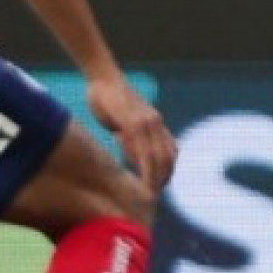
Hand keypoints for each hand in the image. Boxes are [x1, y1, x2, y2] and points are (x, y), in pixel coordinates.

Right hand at [88, 75, 177, 191]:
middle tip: (154, 195)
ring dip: (156, 176)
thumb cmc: (110, 99)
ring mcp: (145, 121)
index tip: (160, 187)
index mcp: (155, 122)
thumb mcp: (125, 121)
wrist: (102, 77)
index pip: (170, 151)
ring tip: (150, 192)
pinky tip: (142, 178)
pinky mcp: (132, 120)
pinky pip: (142, 148)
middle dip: (163, 178)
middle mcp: (155, 122)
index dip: (167, 171)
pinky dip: (145, 166)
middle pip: (168, 157)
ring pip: (158, 155)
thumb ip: (132, 137)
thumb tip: (135, 155)